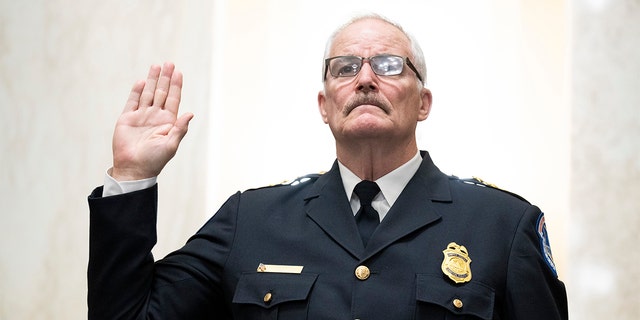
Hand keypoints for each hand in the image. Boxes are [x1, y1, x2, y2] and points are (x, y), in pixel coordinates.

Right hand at [111, 62, 193, 180]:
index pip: (173, 99)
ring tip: (156, 66)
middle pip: (162, 92)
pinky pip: (133, 101)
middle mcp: (155, 116)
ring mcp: (141, 116)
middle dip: (165, 78)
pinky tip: (142, 81)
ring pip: (147, 94)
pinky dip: (137, 91)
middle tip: (169, 63)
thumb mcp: (171, 145)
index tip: (179, 72)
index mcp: (168, 122)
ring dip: (152, 80)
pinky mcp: (127, 119)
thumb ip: (180, 129)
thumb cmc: (154, 160)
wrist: (133, 169)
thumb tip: (190, 113)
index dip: (176, 86)